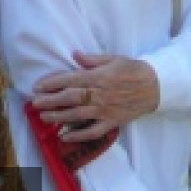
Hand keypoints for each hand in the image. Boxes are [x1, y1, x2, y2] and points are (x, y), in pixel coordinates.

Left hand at [33, 52, 159, 139]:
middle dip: (50, 100)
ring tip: (44, 117)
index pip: (70, 80)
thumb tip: (74, 55)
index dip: (52, 83)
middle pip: (70, 98)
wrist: (156, 86)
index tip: (38, 86)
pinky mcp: (112, 122)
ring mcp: (105, 110)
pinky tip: (64, 135)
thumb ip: (93, 59)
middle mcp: (100, 94)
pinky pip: (92, 131)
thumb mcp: (114, 59)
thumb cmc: (133, 70)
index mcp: (99, 76)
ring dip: (58, 116)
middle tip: (34, 103)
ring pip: (77, 115)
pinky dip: (78, 134)